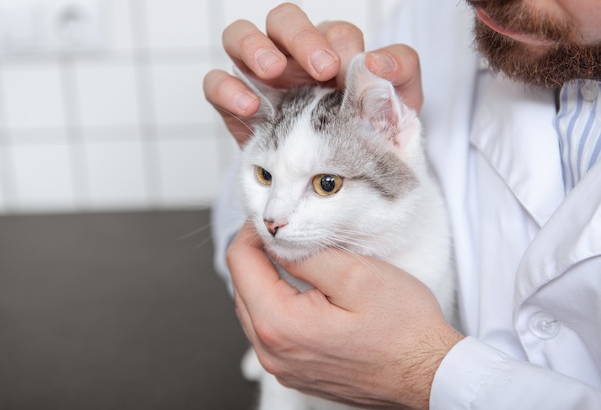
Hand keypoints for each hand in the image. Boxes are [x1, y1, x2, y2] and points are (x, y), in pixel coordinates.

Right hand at [203, 3, 422, 145]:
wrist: (330, 184)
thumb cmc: (365, 140)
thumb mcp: (397, 109)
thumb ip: (399, 77)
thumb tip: (376, 62)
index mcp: (334, 55)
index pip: (335, 32)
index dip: (339, 43)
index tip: (346, 69)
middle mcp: (293, 59)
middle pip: (284, 20)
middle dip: (300, 37)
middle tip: (320, 68)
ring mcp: (260, 79)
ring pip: (240, 37)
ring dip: (254, 47)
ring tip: (272, 72)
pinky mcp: (235, 105)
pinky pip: (216, 82)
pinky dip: (227, 88)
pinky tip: (250, 106)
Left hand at [227, 223, 462, 409]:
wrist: (429, 373)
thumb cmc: (403, 330)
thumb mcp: (356, 275)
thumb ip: (306, 255)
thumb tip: (276, 241)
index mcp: (281, 325)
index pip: (240, 263)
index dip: (253, 231)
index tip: (273, 219)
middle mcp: (273, 353)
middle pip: (242, 288)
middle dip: (259, 255)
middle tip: (287, 235)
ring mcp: (283, 367)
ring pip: (255, 310)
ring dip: (268, 280)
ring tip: (296, 259)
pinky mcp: (296, 372)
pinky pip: (273, 331)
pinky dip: (280, 305)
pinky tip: (305, 293)